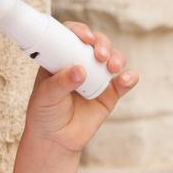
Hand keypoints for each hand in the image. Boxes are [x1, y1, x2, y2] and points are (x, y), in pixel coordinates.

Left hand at [23, 22, 137, 153]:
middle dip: (102, 44)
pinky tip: (127, 78)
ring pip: (112, 59)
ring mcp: (96, 77)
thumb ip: (60, 83)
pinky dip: (128, 78)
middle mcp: (80, 64)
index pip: (71, 37)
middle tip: (99, 56)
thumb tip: (80, 70)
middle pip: (96, 44)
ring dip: (116, 57)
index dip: (79, 31)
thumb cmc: (44, 114)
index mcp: (60, 59)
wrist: (54, 140)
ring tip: (112, 67)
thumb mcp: (45, 97)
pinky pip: (122, 82)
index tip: (85, 37)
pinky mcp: (109, 94)